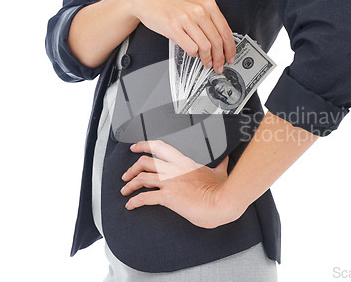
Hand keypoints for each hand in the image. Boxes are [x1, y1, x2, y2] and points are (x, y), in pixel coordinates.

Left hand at [120, 140, 245, 228]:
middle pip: (145, 162)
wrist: (223, 201)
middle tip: (127, 174)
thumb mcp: (220, 172)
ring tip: (125, 191)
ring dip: (130, 185)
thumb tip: (225, 159)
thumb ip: (220, 164)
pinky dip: (134, 201)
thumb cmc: (222, 190)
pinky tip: (131, 205)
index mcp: (184, 162)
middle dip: (132, 168)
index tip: (136, 147)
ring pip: (141, 178)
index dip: (144, 145)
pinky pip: (144, 198)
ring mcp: (170, 182)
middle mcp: (174, 170)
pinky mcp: (168, 197)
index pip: (160, 147)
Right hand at [127, 0, 235, 73]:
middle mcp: (198, 11)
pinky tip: (193, 53)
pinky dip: (193, 54)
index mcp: (208, 5)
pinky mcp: (173, 28)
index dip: (230, 48)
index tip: (230, 57)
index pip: (225, 31)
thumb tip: (221, 41)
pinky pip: (190, 47)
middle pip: (216, 41)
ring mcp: (185, 19)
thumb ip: (209, 20)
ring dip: (207, 59)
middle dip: (220, 58)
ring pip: (205, 46)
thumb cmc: (171, 2)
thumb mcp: (195, 4)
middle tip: (219, 65)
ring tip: (207, 62)